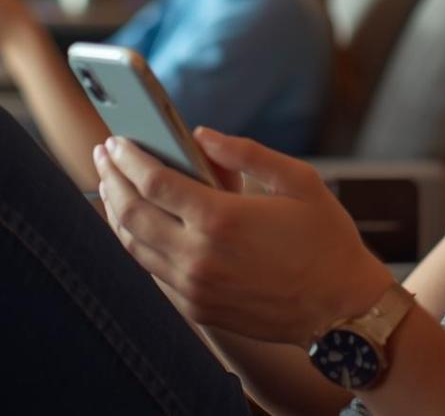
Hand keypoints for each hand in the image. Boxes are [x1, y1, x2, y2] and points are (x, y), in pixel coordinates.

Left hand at [95, 129, 393, 346]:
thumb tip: (200, 134)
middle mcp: (199, 256)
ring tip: (112, 186)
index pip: (153, 182)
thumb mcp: (299, 181)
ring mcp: (194, 287)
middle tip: (103, 156)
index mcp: (222, 219)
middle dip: (111, 179)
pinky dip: (137, 243)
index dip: (128, 158)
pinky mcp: (197, 308)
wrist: (342, 310)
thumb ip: (246, 153)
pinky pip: (152, 272)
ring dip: (116, 212)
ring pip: (134, 246)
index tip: (115, 140)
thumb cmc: (326, 240)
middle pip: (131, 214)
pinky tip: (138, 224)